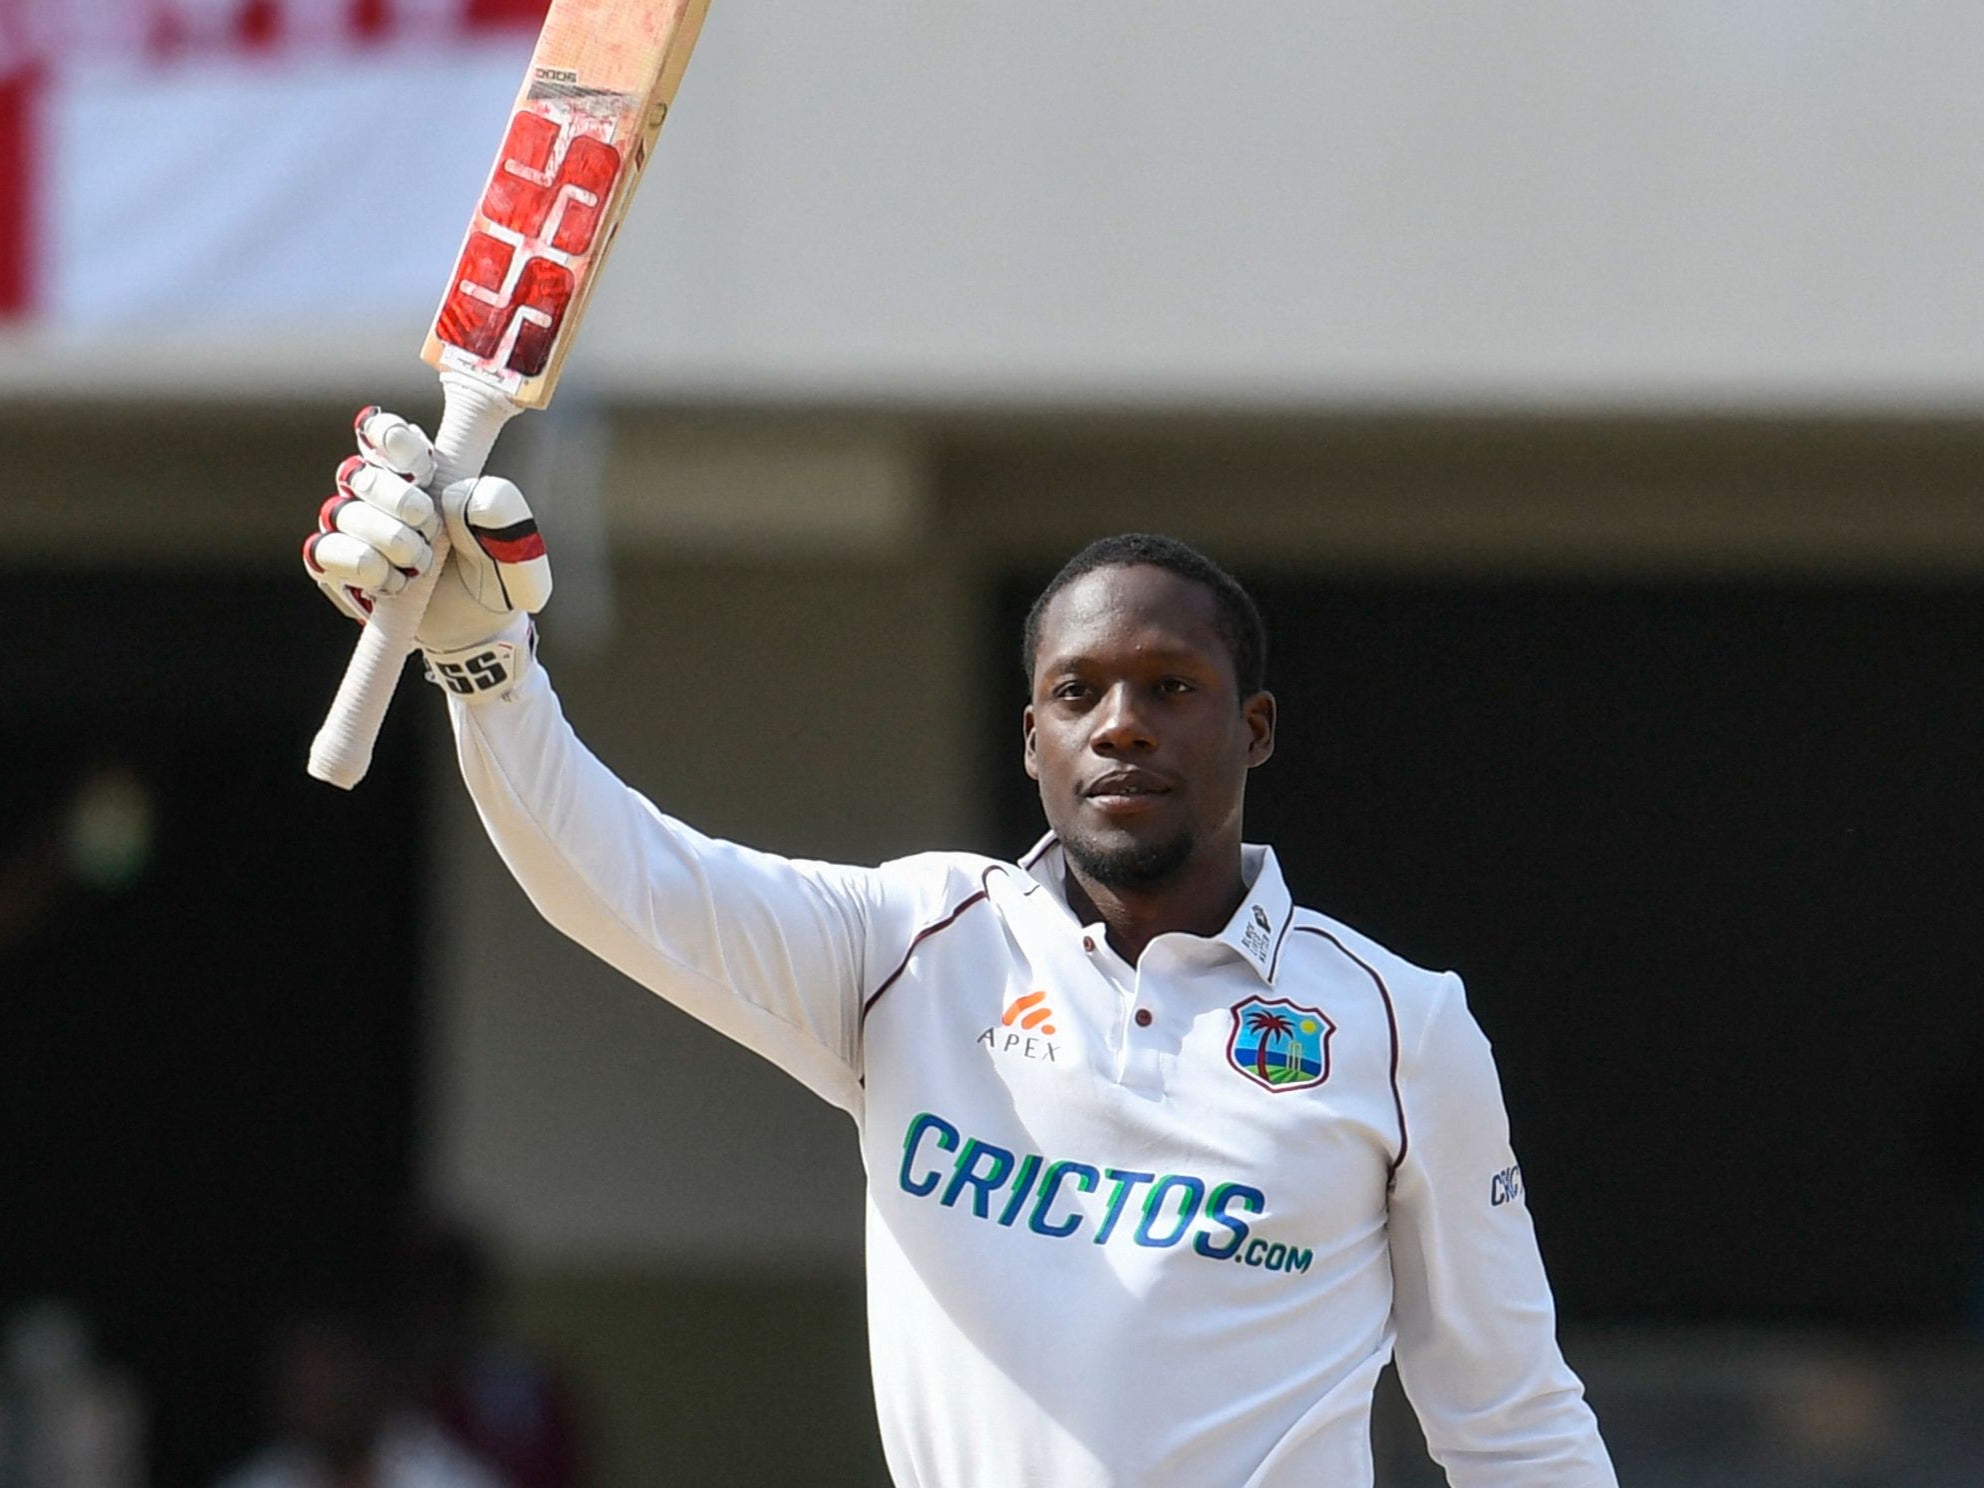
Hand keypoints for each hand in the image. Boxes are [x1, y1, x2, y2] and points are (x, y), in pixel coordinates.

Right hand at [303, 407, 552, 654]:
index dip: (395, 443)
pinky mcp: (333, 563)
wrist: (479, 627)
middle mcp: (377, 491)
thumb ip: (501, 510)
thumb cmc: (494, 573)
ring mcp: (351, 525)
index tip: (425, 471)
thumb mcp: (517, 543)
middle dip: (403, 504)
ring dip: (392, 542)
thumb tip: (452, 498)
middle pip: (360, 472)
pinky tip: (396, 584)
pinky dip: (368, 568)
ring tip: (423, 564)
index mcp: (418, 468)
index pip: (381, 430)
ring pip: (345, 513)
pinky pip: (327, 550)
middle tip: (433, 531)